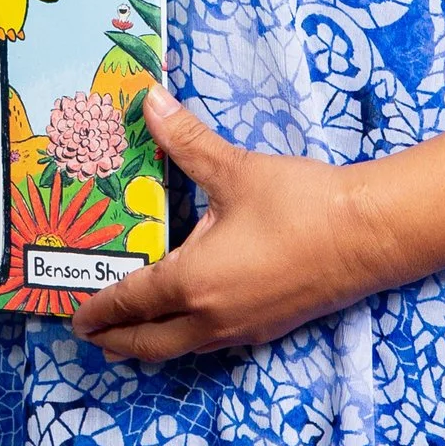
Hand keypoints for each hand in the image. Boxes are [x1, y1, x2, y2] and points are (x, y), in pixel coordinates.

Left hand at [66, 90, 384, 360]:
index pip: (134, 301)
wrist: (368, 235)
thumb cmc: (298, 204)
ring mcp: (244, 328)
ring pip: (185, 345)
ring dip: (153, 340)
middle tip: (92, 333)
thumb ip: (185, 139)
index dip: (102, 309)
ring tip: (131, 329)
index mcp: (195, 283)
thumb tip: (148, 100)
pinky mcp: (269, 326)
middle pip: (154, 342)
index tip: (75, 318)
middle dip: (120, 340)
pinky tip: (188, 315)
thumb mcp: (233, 169)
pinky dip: (186, 335)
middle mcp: (214, 317)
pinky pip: (212, 341)